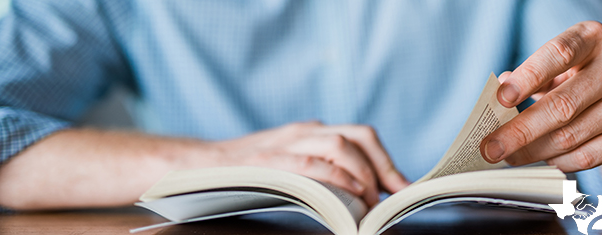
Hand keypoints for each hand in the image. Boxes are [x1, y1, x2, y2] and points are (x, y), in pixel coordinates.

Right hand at [213, 121, 409, 205]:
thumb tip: (362, 195)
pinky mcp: (270, 160)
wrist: (200, 167)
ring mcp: (287, 143)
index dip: (386, 160)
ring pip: (339, 145)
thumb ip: (322, 170)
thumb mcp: (290, 163)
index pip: (360, 136)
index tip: (401, 186)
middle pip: (358, 136)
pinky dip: (336, 178)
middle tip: (392, 195)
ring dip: (363, 173)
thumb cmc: (249, 173)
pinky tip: (348, 193)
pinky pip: (312, 164)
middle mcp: (304, 131)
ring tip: (370, 199)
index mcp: (311, 131)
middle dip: (382, 166)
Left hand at [480, 21, 601, 171]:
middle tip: (491, 147)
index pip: (558, 54)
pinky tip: (541, 159)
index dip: (527, 77)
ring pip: (570, 136)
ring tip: (509, 155)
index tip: (500, 99)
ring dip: (532, 151)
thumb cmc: (580, 77)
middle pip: (562, 105)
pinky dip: (556, 161)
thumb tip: (498, 91)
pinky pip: (585, 157)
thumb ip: (529, 75)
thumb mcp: (558, 65)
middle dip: (520, 130)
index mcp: (592, 38)